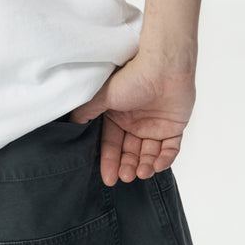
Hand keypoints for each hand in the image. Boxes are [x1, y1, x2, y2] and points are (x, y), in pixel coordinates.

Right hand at [67, 52, 194, 186]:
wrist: (164, 66)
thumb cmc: (132, 78)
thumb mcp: (102, 96)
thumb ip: (86, 113)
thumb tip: (70, 127)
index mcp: (117, 116)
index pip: (111, 144)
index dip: (109, 161)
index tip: (109, 178)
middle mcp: (135, 122)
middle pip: (130, 152)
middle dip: (127, 166)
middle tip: (126, 178)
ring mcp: (155, 125)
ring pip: (149, 153)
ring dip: (145, 165)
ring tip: (141, 173)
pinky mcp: (174, 127)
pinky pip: (171, 149)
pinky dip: (165, 159)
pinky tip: (157, 166)